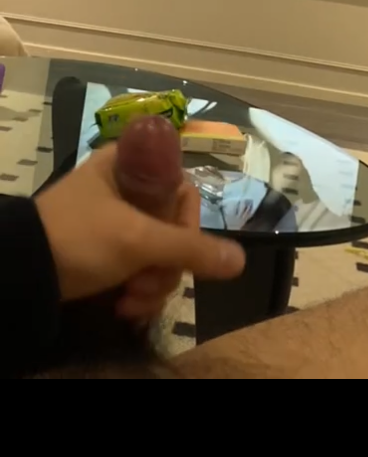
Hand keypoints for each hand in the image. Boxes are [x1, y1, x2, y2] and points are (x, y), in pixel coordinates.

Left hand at [36, 145, 244, 319]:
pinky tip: (124, 307)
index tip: (177, 251)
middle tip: (148, 286)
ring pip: (158, 251)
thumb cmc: (80, 238)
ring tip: (131, 302)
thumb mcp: (138, 240)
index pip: (182, 190)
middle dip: (167, 266)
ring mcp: (113, 220)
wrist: (20, 272)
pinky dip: (137, 289)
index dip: (187, 225)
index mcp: (129, 165)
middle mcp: (124, 186)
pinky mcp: (103, 248)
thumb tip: (241, 259)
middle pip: (173, 226)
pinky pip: (138, 265)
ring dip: (152, 283)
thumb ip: (191, 249)